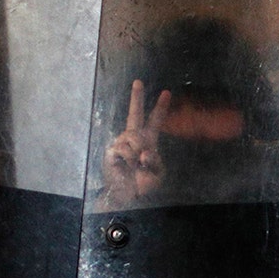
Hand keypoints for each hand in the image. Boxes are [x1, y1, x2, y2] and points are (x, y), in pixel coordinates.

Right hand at [99, 79, 170, 208]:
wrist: (127, 195)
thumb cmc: (143, 184)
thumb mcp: (157, 173)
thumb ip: (155, 160)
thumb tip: (145, 150)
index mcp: (148, 142)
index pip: (155, 121)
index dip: (161, 108)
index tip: (167, 93)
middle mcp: (134, 138)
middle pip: (135, 114)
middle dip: (136, 97)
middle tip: (138, 82)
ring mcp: (121, 143)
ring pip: (133, 136)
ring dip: (137, 152)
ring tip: (135, 164)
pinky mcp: (111, 150)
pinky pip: (124, 148)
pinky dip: (128, 158)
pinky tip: (126, 165)